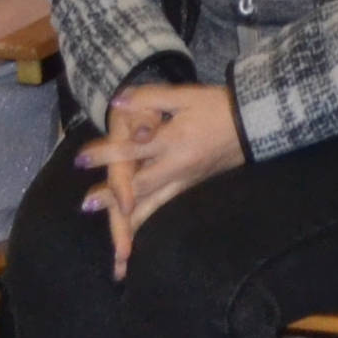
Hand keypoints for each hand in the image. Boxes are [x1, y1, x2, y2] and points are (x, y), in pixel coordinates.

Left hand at [85, 80, 248, 273]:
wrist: (254, 124)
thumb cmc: (217, 107)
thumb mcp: (185, 96)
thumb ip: (149, 99)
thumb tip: (118, 103)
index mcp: (174, 141)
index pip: (134, 150)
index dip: (107, 154)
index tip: (82, 159)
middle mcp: (177, 167)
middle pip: (140, 186)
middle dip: (113, 197)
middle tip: (87, 204)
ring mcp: (185, 181)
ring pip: (154, 206)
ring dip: (130, 223)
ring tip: (113, 242)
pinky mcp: (190, 187)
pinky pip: (164, 207)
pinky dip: (148, 222)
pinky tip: (135, 237)